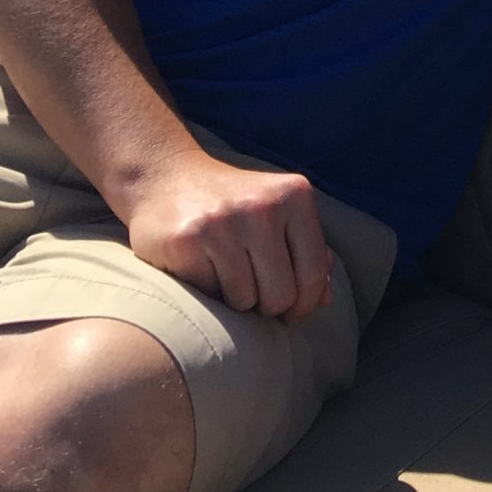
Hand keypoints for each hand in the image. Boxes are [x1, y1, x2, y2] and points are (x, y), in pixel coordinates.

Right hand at [122, 146, 334, 323]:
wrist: (166, 177)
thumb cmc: (233, 202)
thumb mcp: (278, 211)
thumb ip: (307, 250)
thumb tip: (326, 298)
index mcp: (294, 196)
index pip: (313, 272)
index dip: (305, 304)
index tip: (293, 313)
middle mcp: (261, 207)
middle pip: (280, 295)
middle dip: (268, 306)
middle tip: (255, 293)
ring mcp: (222, 223)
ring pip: (243, 301)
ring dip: (236, 300)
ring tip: (226, 273)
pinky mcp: (186, 241)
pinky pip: (208, 295)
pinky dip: (207, 292)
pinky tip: (200, 267)